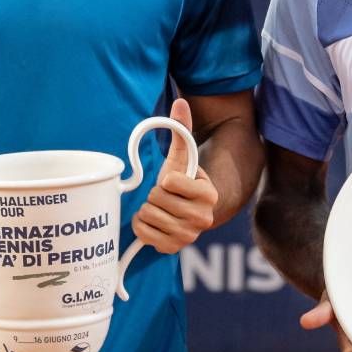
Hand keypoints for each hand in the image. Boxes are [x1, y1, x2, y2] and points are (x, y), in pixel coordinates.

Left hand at [131, 97, 214, 250]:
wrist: (188, 212)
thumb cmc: (182, 182)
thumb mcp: (182, 158)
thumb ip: (182, 130)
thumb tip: (180, 102)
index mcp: (208, 194)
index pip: (171, 182)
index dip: (166, 179)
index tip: (173, 182)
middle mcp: (203, 218)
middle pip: (157, 199)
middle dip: (155, 194)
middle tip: (164, 196)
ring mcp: (189, 236)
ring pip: (149, 215)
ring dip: (148, 210)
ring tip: (159, 208)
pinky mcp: (173, 249)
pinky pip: (144, 234)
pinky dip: (142, 226)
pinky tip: (153, 222)